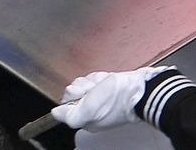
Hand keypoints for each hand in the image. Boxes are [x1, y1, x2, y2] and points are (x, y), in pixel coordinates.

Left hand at [50, 67, 170, 132]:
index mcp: (87, 120)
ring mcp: (99, 99)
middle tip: (95, 87)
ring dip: (93, 80)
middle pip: (74, 91)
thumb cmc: (117, 98)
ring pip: (84, 83)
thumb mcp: (89, 109)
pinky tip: (107, 79)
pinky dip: (99, 77)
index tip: (83, 92)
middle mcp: (91, 111)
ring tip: (103, 82)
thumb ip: (70, 114)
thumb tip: (55, 113)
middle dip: (84, 85)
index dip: (73, 94)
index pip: (67, 102)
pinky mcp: (106, 89)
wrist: (140, 88)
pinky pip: (94, 79)